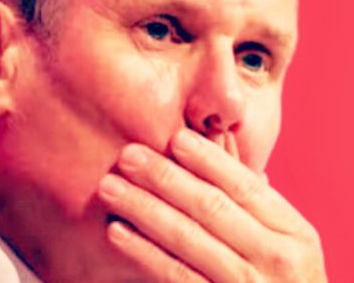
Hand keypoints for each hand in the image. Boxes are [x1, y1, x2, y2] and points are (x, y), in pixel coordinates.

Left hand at [97, 129, 326, 282]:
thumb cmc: (273, 277)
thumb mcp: (279, 238)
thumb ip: (247, 197)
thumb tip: (215, 136)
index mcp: (295, 233)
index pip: (244, 186)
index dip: (208, 160)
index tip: (174, 137)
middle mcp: (279, 261)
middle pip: (211, 207)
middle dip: (164, 177)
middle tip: (127, 155)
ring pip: (188, 239)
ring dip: (144, 209)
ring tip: (110, 187)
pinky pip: (176, 276)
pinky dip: (144, 252)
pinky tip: (117, 231)